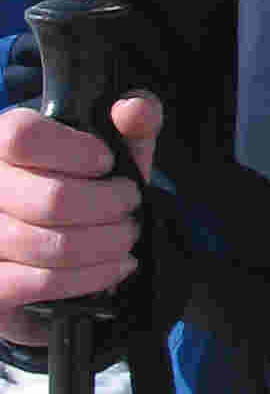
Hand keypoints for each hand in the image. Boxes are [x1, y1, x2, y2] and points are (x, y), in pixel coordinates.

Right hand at [0, 93, 161, 345]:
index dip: (73, 151)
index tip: (107, 163)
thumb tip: (133, 109)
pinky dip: (89, 277)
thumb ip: (133, 119)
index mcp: (0, 140)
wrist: (57, 237)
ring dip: (105, 243)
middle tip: (130, 206)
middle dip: (108, 206)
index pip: (21, 136)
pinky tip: (114, 266)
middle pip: (50, 199)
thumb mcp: (113, 145)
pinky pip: (39, 283)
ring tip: (127, 236)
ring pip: (49, 245)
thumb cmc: (84, 182)